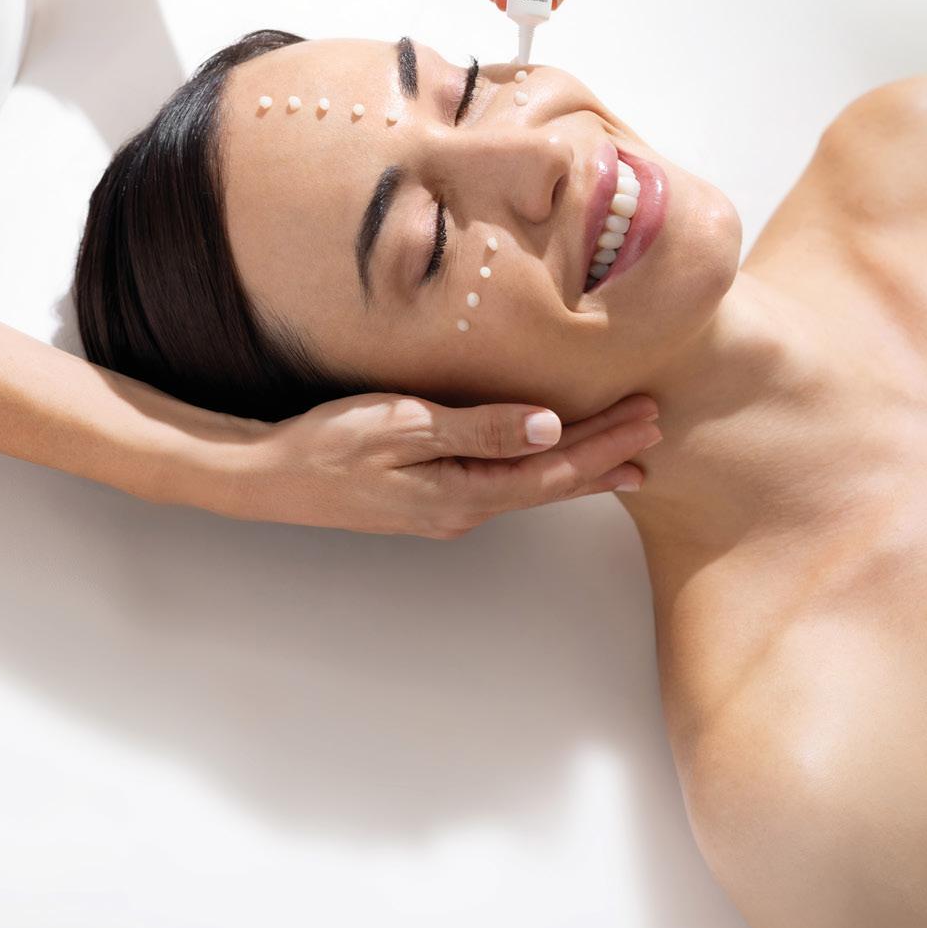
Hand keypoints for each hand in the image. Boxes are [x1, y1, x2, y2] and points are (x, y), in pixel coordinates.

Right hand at [208, 391, 660, 536]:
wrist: (268, 478)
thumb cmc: (328, 445)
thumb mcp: (403, 426)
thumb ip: (477, 427)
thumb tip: (548, 428)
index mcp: (462, 494)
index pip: (554, 469)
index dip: (605, 443)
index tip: (646, 417)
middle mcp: (464, 510)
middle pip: (554, 484)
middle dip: (609, 456)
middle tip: (658, 431)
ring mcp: (450, 509)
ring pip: (535, 488)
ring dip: (585, 468)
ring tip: (632, 457)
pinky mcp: (436, 497)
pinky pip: (509, 485)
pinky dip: (546, 471)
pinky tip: (558, 463)